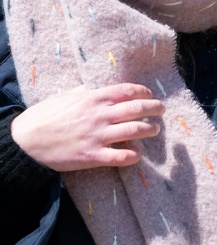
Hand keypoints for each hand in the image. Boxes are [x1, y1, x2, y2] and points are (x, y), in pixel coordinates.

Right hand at [11, 83, 164, 171]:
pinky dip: (133, 155)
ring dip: (149, 129)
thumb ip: (84, 92)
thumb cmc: (44, 116)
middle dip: (154, 108)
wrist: (26, 142)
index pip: (127, 91)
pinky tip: (137, 154)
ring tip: (155, 129)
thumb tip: (93, 87)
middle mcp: (100, 115)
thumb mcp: (64, 97)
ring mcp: (98, 136)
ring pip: (135, 131)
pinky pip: (121, 156)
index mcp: (93, 98)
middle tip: (161, 110)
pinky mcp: (94, 156)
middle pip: (137, 109)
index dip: (143, 92)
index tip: (150, 95)